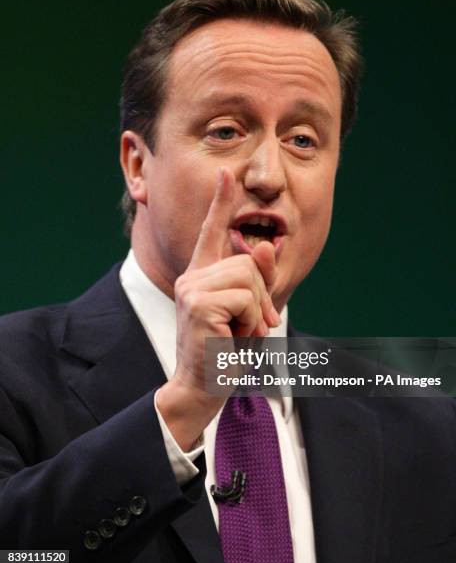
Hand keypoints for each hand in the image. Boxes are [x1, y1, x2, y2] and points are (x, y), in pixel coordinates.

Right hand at [156, 167, 280, 449]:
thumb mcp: (249, 313)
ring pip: (249, 277)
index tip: (225, 174)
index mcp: (202, 275)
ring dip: (256, 312)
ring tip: (239, 334)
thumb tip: (263, 244)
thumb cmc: (226, 351)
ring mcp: (192, 287)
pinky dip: (251, 323)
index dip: (220, 203)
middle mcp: (193, 275)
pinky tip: (234, 339)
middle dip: (261, 296)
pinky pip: (246, 299)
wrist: (203, 387)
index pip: (211, 232)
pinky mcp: (197, 303)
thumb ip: (258, 280)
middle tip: (249, 327)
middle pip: (247, 261)